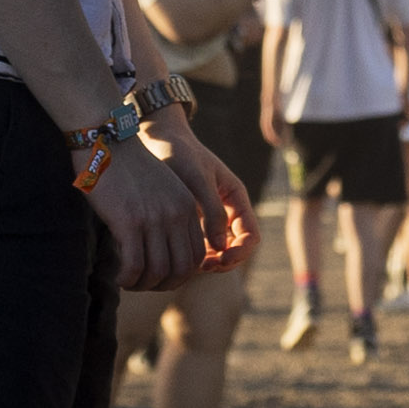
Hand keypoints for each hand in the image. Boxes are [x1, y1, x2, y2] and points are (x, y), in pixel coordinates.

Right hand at [89, 135, 205, 293]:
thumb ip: (169, 216)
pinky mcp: (129, 222)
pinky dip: (127, 278)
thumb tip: (163, 252)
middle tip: (143, 284)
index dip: (179, 275)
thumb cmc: (129, 168)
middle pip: (180, 269)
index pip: (196, 257)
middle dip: (162, 285)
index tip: (159, 277)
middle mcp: (176, 214)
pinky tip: (119, 277)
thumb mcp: (162, 189)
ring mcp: (154, 219)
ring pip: (157, 272)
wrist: (107, 141)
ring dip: (142, 285)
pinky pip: (134, 265)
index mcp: (188, 207)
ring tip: (128, 282)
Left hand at [166, 124, 257, 270]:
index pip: (250, 235)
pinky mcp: (192, 220)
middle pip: (237, 247)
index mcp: (236, 197)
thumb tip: (220, 247)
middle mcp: (227, 209)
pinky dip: (195, 255)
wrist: (158, 139)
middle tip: (203, 267)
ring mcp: (210, 216)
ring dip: (210, 262)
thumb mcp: (197, 179)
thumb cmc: (180, 154)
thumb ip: (211, 210)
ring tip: (191, 266)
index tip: (221, 258)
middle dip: (225, 261)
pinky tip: (179, 256)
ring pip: (219, 250)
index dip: (240, 251)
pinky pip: (201, 245)